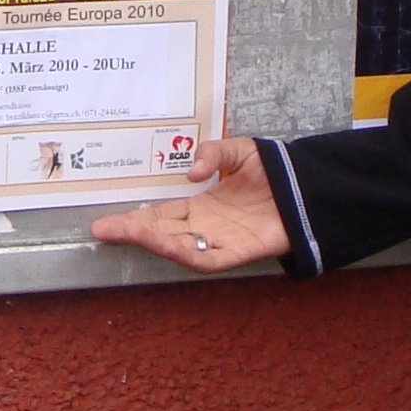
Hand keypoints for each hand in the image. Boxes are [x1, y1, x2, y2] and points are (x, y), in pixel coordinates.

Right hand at [90, 138, 287, 272]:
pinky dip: (188, 255)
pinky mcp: (238, 253)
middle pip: (161, 232)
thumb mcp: (238, 151)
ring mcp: (218, 241)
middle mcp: (204, 226)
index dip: (133, 218)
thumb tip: (191, 172)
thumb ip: (213, 153)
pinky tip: (169, 247)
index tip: (105, 221)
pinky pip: (207, 259)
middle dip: (132, 232)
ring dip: (154, 241)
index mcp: (200, 206)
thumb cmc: (274, 172)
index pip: (159, 215)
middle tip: (102, 230)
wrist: (308, 190)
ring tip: (130, 233)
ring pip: (178, 247)